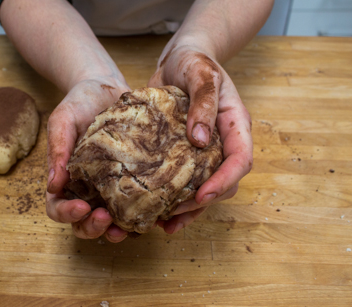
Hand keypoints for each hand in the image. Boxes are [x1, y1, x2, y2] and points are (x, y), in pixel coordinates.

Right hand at [46, 78, 130, 241]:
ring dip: (118, 231)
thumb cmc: (80, 102)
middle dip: (93, 228)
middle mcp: (88, 189)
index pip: (58, 208)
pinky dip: (144, 215)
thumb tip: (53, 185)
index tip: (81, 207)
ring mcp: (112, 188)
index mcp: (66, 180)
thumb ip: (57, 150)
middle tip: (106, 218)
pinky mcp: (134, 181)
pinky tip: (154, 213)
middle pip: (84, 223)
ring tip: (128, 226)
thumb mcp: (63, 121)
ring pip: (112, 222)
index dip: (67, 214)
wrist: (106, 87)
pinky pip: (138, 206)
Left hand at [148, 45, 252, 233]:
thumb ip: (204, 102)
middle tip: (174, 212)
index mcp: (235, 125)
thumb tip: (200, 139)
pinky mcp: (183, 154)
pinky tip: (156, 211)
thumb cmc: (194, 62)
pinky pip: (183, 181)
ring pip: (204, 188)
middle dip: (202, 202)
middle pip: (224, 182)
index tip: (201, 196)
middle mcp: (222, 143)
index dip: (224, 181)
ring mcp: (204, 151)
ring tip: (165, 224)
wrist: (179, 59)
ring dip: (188, 210)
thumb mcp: (201, 74)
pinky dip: (173, 198)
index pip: (240, 160)